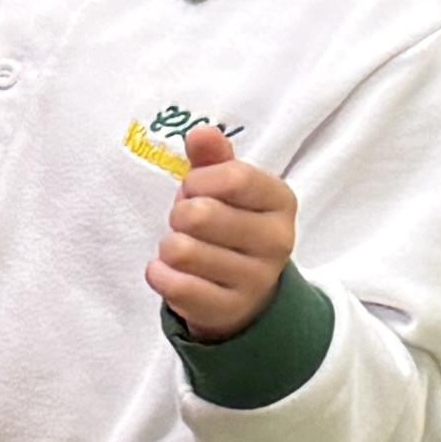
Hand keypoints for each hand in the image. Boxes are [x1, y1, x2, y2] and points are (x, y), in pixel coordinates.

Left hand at [149, 120, 297, 345]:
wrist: (244, 293)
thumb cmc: (229, 227)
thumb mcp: (226, 188)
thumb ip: (213, 159)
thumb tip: (202, 132)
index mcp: (280, 201)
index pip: (232, 177)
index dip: (198, 180)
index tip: (193, 188)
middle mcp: (277, 240)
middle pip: (200, 214)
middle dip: (178, 214)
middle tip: (186, 223)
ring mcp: (256, 279)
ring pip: (182, 251)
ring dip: (168, 247)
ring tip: (183, 249)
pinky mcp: (228, 309)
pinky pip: (175, 286)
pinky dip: (160, 275)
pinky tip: (169, 272)